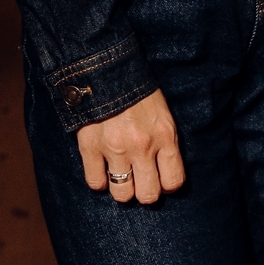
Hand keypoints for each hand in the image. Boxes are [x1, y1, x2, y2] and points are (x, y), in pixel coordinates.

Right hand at [77, 89, 185, 204]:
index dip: (167, 186)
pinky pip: (95, 183)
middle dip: (145, 192)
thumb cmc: (139, 93)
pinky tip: (102, 170)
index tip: (161, 180)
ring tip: (121, 177)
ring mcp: (115, 149)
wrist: (107, 69)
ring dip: (122, 189)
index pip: (173, 181)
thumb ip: (165, 141)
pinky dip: (99, 181)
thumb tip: (165, 171)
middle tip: (140, 182)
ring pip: (122, 194)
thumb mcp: (163, 114)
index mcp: (165, 136)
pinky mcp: (90, 148)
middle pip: (148, 195)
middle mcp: (142, 147)